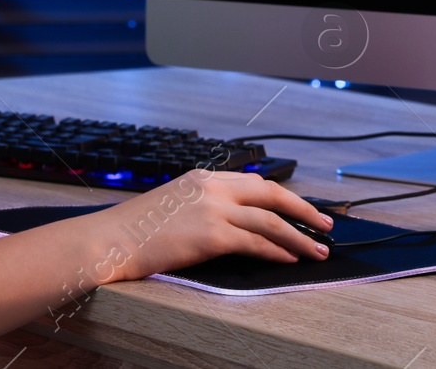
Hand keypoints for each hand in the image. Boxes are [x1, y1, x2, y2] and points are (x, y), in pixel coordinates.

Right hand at [81, 171, 334, 283]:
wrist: (109, 240)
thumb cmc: (135, 230)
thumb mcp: (173, 204)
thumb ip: (202, 207)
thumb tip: (232, 225)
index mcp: (203, 177)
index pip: (254, 182)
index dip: (283, 196)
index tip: (302, 208)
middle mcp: (211, 186)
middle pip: (271, 193)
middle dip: (303, 209)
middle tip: (325, 224)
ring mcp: (212, 209)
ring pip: (269, 221)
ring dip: (299, 236)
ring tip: (318, 250)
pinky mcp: (210, 234)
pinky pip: (255, 242)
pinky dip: (277, 250)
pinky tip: (290, 258)